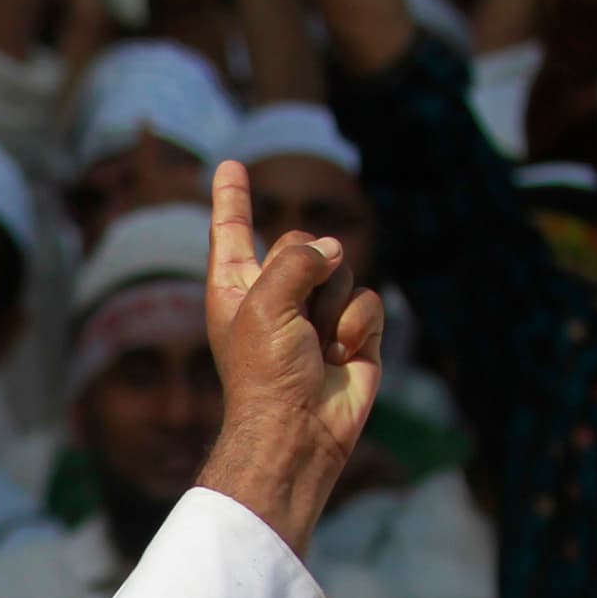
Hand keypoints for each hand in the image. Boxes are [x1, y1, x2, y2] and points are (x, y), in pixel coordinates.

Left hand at [201, 160, 383, 552]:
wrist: (299, 431)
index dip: (232, 199)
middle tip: (295, 317)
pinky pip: (367, 300)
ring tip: (315, 347)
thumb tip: (336, 250)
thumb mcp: (264, 303)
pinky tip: (341, 357)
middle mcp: (274, 296)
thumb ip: (297, 259)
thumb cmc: (265, 372)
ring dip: (330, 306)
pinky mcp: (354, 332)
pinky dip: (356, 327)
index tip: (229, 166)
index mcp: (235, 288)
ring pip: (340, 270)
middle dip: (306, 269)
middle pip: (302, 243)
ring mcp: (315, 313)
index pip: (233, 232)